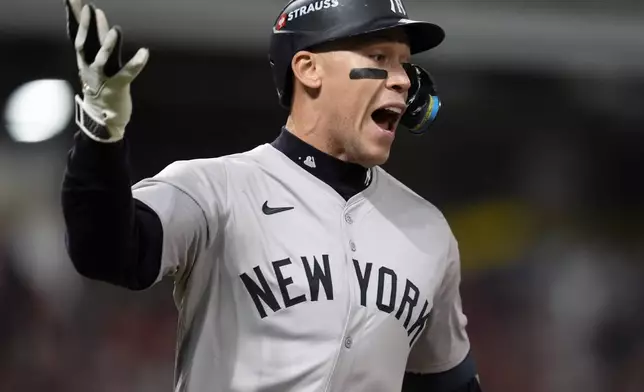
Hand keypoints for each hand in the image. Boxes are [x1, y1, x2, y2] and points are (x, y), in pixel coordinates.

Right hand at [65, 0, 148, 142]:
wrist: (102, 120)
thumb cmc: (102, 91)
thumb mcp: (95, 68)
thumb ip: (96, 49)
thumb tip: (97, 29)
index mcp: (85, 61)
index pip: (78, 35)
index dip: (76, 18)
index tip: (74, 0)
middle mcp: (90, 68)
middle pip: (84, 43)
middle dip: (86, 25)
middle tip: (90, 6)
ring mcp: (102, 79)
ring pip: (102, 59)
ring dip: (108, 44)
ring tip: (116, 29)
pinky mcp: (117, 88)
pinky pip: (126, 74)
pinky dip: (136, 63)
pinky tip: (144, 52)